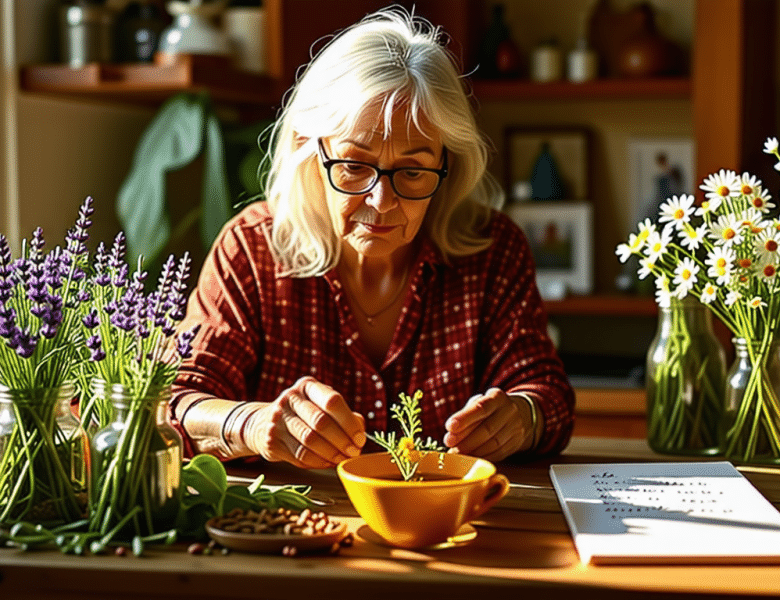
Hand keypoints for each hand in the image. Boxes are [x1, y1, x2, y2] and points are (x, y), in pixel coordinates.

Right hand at [247, 376, 365, 468]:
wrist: (263, 423)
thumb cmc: (304, 414)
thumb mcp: (321, 405)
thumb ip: (344, 414)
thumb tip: (360, 428)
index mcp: (307, 386)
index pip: (332, 401)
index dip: (349, 422)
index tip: (360, 438)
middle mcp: (290, 399)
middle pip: (321, 422)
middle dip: (342, 441)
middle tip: (354, 452)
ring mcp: (278, 420)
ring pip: (310, 441)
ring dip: (331, 454)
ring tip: (343, 459)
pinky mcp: (272, 441)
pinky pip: (300, 456)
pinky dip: (318, 462)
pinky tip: (328, 463)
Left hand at [443, 388, 534, 460]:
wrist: (521, 414)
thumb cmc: (491, 409)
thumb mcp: (480, 404)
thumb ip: (466, 415)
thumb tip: (450, 433)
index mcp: (497, 398)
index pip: (481, 408)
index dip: (464, 418)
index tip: (449, 427)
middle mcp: (509, 411)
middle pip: (487, 428)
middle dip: (466, 440)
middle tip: (450, 446)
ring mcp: (515, 428)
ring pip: (494, 443)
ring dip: (473, 451)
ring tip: (457, 454)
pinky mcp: (516, 442)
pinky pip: (499, 453)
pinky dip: (483, 457)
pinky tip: (471, 459)